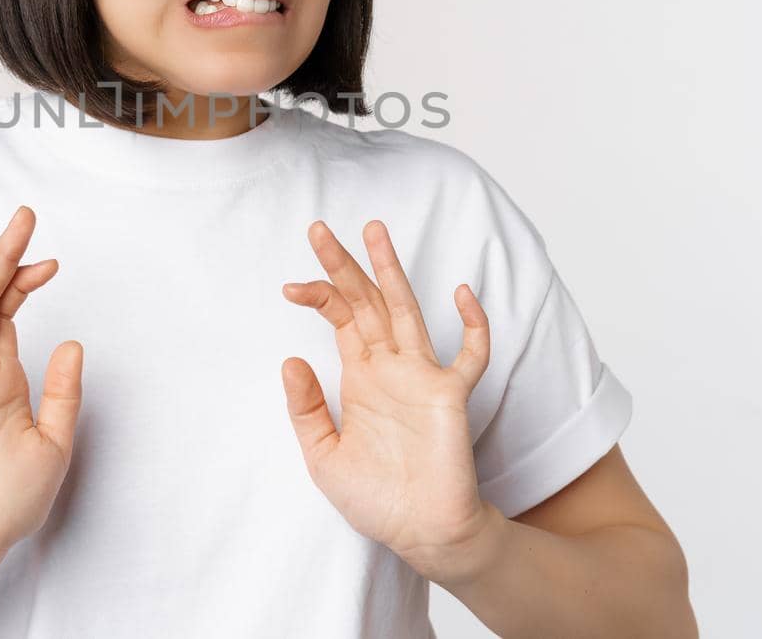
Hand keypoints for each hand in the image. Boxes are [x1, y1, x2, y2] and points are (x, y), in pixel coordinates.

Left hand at [279, 219, 502, 583]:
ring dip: (390, 271)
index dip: (317, 295)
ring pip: (406, 310)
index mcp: (361, 376)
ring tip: (375, 230)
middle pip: (365, 301)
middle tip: (317, 228)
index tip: (288, 286)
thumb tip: (290, 359)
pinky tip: (462, 294)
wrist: (419, 534)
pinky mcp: (451, 396)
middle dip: (343, 265)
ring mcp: (422, 377)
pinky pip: (470, 355)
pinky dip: (473, 324)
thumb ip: (307, 409)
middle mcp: (390, 367)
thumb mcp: (322, 456)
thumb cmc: (376, 499)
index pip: (339, 318)